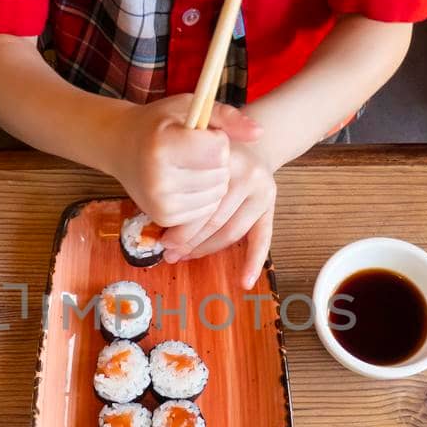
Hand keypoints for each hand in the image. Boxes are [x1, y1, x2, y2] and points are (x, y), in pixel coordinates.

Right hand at [109, 95, 261, 230]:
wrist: (122, 146)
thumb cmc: (160, 123)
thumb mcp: (191, 108)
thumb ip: (227, 118)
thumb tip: (260, 133)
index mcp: (163, 145)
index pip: (218, 151)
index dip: (217, 140)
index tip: (199, 134)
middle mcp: (159, 178)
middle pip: (220, 175)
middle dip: (217, 162)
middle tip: (194, 151)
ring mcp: (160, 202)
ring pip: (216, 196)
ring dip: (213, 181)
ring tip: (190, 166)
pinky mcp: (163, 217)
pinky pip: (205, 210)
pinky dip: (203, 197)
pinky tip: (185, 183)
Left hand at [160, 139, 276, 289]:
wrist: (250, 144)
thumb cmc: (211, 153)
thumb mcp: (195, 151)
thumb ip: (181, 174)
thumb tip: (156, 221)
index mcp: (224, 158)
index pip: (199, 201)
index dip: (180, 225)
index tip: (162, 240)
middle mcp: (248, 173)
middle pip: (214, 219)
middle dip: (188, 240)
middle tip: (169, 254)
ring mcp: (263, 191)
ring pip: (230, 232)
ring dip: (205, 250)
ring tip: (185, 257)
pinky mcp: (270, 206)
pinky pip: (262, 239)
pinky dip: (253, 262)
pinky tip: (244, 282)